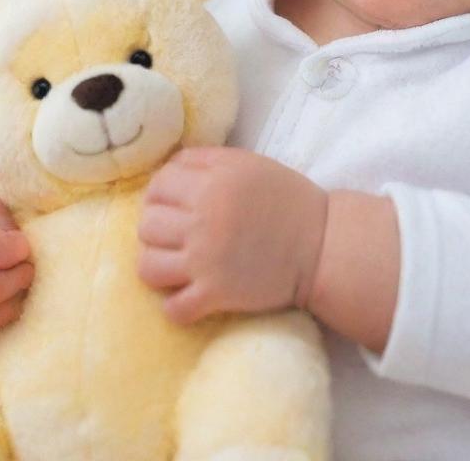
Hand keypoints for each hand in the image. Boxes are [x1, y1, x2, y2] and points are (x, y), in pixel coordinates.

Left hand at [137, 146, 328, 324]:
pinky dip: (177, 306)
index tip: (176, 204)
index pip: (157, 185)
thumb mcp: (249, 164)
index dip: (161, 194)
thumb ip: (206, 160)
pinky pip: (172, 308)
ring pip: (147, 267)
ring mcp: (206, 260)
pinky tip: (190, 295)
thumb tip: (167, 168)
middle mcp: (204, 219)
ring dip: (159, 266)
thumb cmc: (287, 199)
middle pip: (146, 225)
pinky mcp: (216, 295)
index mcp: (214, 182)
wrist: (323, 245)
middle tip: (179, 235)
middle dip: (157, 230)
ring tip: (177, 265)